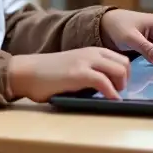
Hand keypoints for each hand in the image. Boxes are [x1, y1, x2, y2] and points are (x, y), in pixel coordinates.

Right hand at [8, 47, 131, 101]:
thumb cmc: (48, 75)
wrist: (27, 72)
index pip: (121, 58)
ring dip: (121, 86)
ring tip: (113, 97)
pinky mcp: (79, 73)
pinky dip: (111, 94)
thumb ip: (91, 71)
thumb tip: (109, 87)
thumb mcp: (75, 68)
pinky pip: (105, 82)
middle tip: (117, 94)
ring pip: (119, 70)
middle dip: (126, 81)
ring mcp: (86, 62)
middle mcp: (92, 53)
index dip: (125, 75)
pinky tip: (110, 101)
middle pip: (124, 63)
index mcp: (92, 51)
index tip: (121, 88)